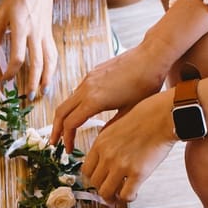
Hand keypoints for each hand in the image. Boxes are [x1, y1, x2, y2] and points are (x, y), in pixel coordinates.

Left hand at [0, 0, 56, 91]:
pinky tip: (49, 77)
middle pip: (36, 63)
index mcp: (20, 28)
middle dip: (33, 82)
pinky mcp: (49, 34)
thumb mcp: (1, 13)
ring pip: (48, 60)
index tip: (5, 79)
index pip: (18, 56)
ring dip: (47, 78)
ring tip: (43, 92)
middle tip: (28, 97)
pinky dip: (52, 68)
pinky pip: (52, 54)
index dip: (11, 72)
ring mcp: (44, 35)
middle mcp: (34, 34)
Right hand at [51, 45, 166, 150]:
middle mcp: (86, 88)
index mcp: (94, 100)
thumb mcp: (129, 111)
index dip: (67, 139)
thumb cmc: (146, 83)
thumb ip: (111, 126)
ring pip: (68, 101)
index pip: (70, 124)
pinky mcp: (93, 73)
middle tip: (55, 144)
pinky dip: (74, 106)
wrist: (151, 56)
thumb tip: (100, 140)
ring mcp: (88, 79)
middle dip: (56, 129)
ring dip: (64, 117)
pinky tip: (80, 113)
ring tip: (66, 130)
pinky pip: (77, 92)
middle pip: (61, 112)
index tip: (70, 150)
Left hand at [82, 91, 175, 201]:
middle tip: (111, 190)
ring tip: (120, 195)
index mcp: (101, 143)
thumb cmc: (146, 117)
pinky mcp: (138, 172)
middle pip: (94, 183)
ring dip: (112, 197)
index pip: (86, 170)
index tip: (100, 180)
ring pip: (106, 192)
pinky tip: (134, 194)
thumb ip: (107, 141)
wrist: (164, 116)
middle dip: (102, 188)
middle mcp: (107, 155)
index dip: (93, 178)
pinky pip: (126, 195)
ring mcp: (121, 165)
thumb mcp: (116, 125)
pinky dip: (128, 198)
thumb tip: (104, 155)